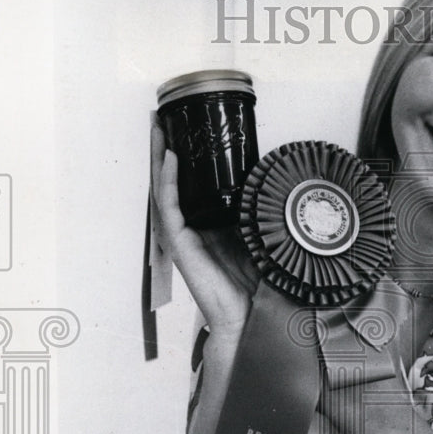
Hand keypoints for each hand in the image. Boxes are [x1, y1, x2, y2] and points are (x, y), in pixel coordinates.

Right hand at [151, 121, 257, 336]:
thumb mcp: (261, 235)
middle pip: (173, 181)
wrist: (249, 314)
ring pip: (165, 188)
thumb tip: (274, 180)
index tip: (188, 130)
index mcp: (211, 223)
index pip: (193, 183)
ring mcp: (183, 234)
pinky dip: (167, 181)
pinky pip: (169, 205)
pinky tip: (169, 158)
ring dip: (159, 157)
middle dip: (165, 149)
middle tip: (161, 119)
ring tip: (158, 128)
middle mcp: (193, 226)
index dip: (187, 158)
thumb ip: (259, 211)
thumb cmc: (256, 283)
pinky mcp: (179, 243)